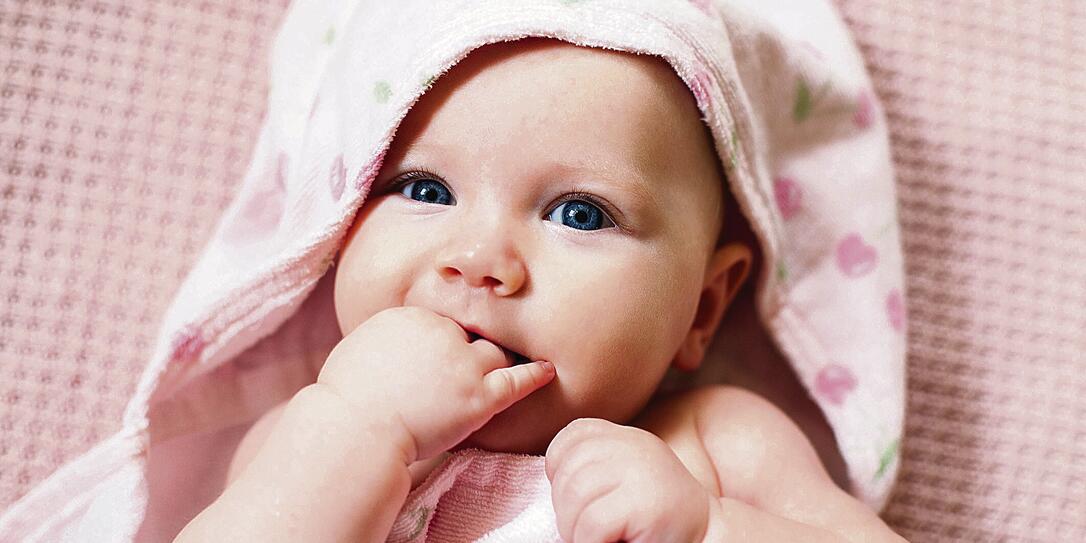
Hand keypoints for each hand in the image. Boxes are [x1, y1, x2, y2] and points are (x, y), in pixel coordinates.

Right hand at [317, 306, 554, 463]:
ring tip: (510, 366)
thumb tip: (393, 346)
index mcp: (412, 316)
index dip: (445, 341)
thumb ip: (386, 340)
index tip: (443, 356)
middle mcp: (442, 332)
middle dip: (469, 350)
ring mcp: (464, 364)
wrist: (355, 429)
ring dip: (498, 362)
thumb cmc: (346, 399)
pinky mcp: (478, 397)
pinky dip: (534, 375)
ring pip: (494, 354)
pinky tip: (548, 371)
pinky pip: (517, 381)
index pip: (442, 322)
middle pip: (470, 334)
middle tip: (471, 365)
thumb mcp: (360, 348)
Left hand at [545, 418, 711, 542]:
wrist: (711, 541)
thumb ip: (596, 468)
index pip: (571, 439)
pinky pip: (590, 523)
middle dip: (566, 509)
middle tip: (591, 531)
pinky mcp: (644, 502)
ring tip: (600, 539)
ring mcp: (641, 471)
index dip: (561, 472)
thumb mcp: (626, 482)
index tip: (582, 502)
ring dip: (576, 530)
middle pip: (567, 471)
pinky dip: (589, 542)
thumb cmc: (658, 524)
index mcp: (628, 438)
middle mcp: (635, 446)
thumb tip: (546, 477)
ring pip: (573, 497)